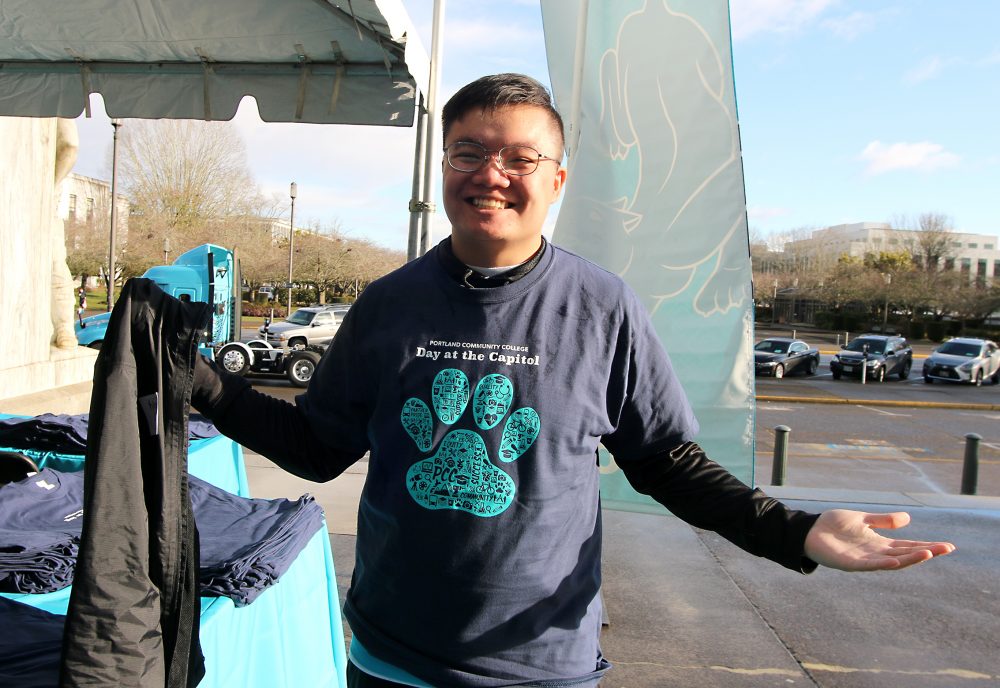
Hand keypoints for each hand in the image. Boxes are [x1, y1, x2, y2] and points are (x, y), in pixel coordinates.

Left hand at [804, 509, 955, 571]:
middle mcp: (875, 553)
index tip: (947, 546)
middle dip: (926, 552)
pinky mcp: (849, 563)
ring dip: (909, 559)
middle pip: (905, 554)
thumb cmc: (833, 525)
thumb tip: (908, 519)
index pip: (908, 545)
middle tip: (946, 549)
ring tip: (928, 553)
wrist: (808, 530)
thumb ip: (883, 520)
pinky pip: (869, 565)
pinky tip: (895, 561)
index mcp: (879, 543)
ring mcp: (863, 559)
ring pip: (892, 561)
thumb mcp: (863, 519)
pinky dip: (883, 563)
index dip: (927, 546)